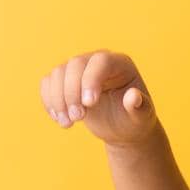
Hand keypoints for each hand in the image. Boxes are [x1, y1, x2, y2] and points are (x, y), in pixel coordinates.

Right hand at [38, 49, 157, 146]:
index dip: (91, 79)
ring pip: (58, 73)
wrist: (121, 128)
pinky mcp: (65, 80)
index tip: (89, 103)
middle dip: (72, 92)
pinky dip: (49, 101)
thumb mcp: (141, 118)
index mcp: (120, 64)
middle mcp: (97, 61)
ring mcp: (79, 69)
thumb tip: (133, 97)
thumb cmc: (134, 120)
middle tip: (78, 118)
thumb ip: (140, 107)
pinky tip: (60, 119)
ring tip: (68, 123)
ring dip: (58, 99)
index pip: (101, 61)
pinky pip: (48, 82)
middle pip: (75, 64)